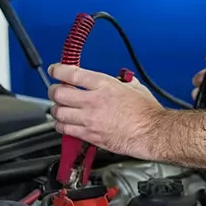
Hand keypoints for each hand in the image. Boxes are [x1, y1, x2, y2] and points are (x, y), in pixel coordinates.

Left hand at [47, 63, 162, 157]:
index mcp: (104, 85)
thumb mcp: (134, 87)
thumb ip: (119, 82)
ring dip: (56, 109)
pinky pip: (66, 130)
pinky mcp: (90, 135)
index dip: (58, 70)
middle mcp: (93, 101)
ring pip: (59, 113)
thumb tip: (115, 80)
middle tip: (56, 90)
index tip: (55, 70)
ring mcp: (90, 119)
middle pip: (59, 93)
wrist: (152, 132)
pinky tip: (64, 123)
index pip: (72, 74)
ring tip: (60, 108)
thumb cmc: (147, 112)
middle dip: (54, 90)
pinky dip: (61, 125)